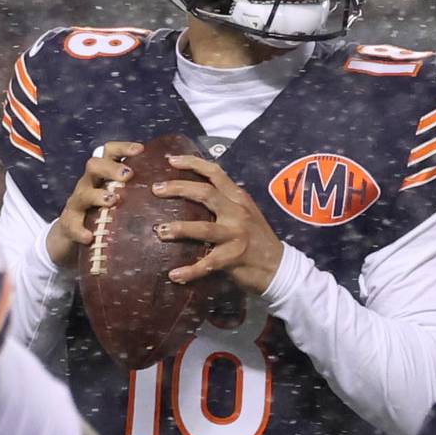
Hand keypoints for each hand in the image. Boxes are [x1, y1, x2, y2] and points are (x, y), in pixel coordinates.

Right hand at [45, 141, 145, 269]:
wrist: (73, 236)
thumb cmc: (106, 213)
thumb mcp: (121, 198)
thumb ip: (139, 190)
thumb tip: (176, 186)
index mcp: (103, 175)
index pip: (109, 152)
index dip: (122, 148)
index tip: (140, 150)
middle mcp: (88, 184)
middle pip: (94, 166)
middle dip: (110, 168)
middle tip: (128, 175)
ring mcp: (76, 204)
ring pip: (82, 194)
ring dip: (98, 195)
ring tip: (112, 201)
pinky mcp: (68, 224)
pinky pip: (71, 225)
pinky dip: (80, 230)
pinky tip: (89, 237)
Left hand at [153, 154, 283, 294]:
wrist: (280, 267)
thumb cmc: (258, 239)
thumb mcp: (246, 213)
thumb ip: (226, 202)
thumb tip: (194, 193)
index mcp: (239, 199)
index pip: (216, 173)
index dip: (193, 163)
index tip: (171, 159)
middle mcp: (238, 213)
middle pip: (205, 193)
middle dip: (178, 188)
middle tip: (156, 189)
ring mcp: (236, 235)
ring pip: (204, 228)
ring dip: (180, 228)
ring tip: (159, 231)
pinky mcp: (234, 258)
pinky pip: (208, 264)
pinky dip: (190, 271)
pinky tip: (174, 275)